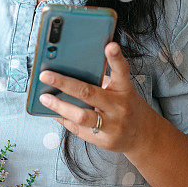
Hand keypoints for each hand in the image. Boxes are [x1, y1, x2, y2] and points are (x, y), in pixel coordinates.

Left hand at [37, 42, 155, 155]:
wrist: (143, 136)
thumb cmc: (126, 106)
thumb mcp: (120, 90)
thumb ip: (101, 81)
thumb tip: (67, 72)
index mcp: (124, 89)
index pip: (121, 70)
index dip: (115, 57)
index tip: (110, 45)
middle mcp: (119, 107)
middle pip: (89, 93)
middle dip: (64, 83)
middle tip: (46, 75)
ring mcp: (112, 125)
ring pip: (81, 116)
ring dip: (59, 106)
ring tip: (44, 98)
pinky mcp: (103, 140)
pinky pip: (78, 129)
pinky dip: (63, 119)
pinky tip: (53, 111)